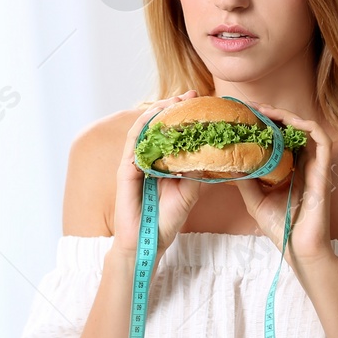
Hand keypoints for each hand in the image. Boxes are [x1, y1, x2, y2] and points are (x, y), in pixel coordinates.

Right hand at [111, 90, 203, 258]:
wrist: (149, 242)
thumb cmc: (167, 219)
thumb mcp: (190, 192)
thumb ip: (197, 171)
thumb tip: (212, 151)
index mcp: (163, 162)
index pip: (173, 133)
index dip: (185, 116)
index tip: (202, 102)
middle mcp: (149, 158)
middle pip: (158, 125)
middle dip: (173, 107)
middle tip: (191, 95)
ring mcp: (135, 163)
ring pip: (144, 129)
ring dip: (158, 112)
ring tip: (174, 101)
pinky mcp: (125, 171)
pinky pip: (133, 144)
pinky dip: (143, 129)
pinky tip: (154, 117)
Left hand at [234, 102, 337, 271]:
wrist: (298, 248)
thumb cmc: (280, 227)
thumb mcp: (254, 199)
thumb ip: (245, 180)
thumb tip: (227, 162)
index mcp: (289, 168)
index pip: (279, 137)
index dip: (265, 122)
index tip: (245, 113)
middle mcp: (304, 163)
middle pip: (292, 128)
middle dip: (273, 114)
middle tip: (251, 107)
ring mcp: (315, 166)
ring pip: (307, 129)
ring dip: (288, 116)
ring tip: (266, 111)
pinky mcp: (324, 171)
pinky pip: (322, 141)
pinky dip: (308, 127)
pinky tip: (289, 122)